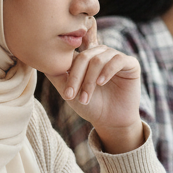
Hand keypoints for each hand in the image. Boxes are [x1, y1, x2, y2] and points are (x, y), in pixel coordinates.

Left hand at [43, 20, 143, 153]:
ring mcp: (116, 57)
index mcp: (87, 57)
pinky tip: (101, 83)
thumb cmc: (90, 106)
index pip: (76, 50)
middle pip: (85, 56)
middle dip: (76, 77)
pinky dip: (107, 71)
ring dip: (89, 80)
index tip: (64, 87)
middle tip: (70, 96)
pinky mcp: (131, 64)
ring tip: (85, 98)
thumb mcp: (70, 92)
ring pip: (99, 60)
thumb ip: (57, 75)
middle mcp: (102, 54)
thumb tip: (42, 61)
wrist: (110, 122)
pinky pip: (118, 60)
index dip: (68, 63)